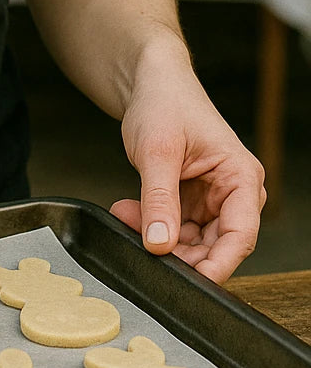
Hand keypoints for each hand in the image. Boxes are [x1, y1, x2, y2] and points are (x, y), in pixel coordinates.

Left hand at [110, 53, 265, 283]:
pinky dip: (150, 225)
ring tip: (126, 213)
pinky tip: (128, 210)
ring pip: (191, 242)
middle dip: (177, 250)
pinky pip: (174, 229)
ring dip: (158, 237)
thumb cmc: (164, 104)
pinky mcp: (190, 202)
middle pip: (215, 246)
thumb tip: (160, 244)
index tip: (192, 283)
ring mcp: (211, 200)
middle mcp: (233, 194)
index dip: (218, 264)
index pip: (240, 235)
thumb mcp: (157, 151)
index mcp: (240, 178)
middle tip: (141, 240)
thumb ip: (159, 199)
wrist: (150, 84)